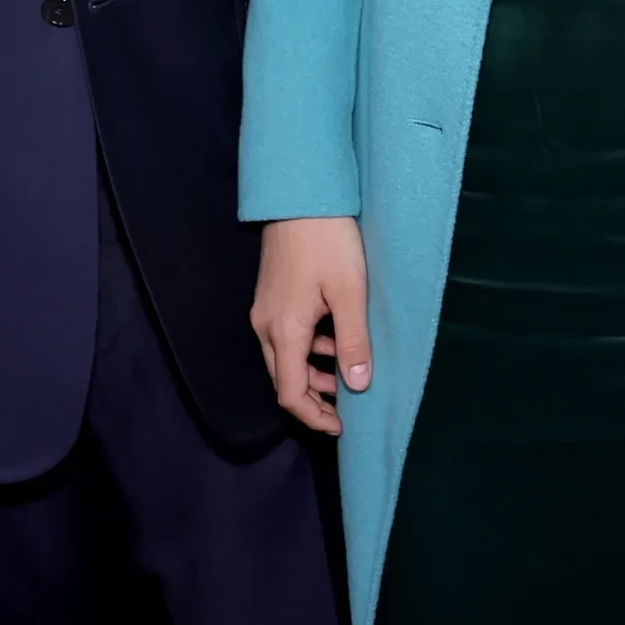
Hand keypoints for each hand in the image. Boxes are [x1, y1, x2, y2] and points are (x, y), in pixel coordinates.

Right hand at [254, 216, 370, 435]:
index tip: (340, 426)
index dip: (313, 416)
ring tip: (348, 372)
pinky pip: (286, 336)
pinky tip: (336, 339)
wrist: (300, 197)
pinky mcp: (272, 296)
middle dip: (314, 397)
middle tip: (348, 405)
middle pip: (284, 378)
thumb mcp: (349, 293)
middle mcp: (265, 326)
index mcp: (283, 331)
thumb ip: (353, 341)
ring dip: (314, 372)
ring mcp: (265, 311)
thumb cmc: (328, 241)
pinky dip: (310, 348)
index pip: (289, 393)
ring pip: (285, 357)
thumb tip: (358, 384)